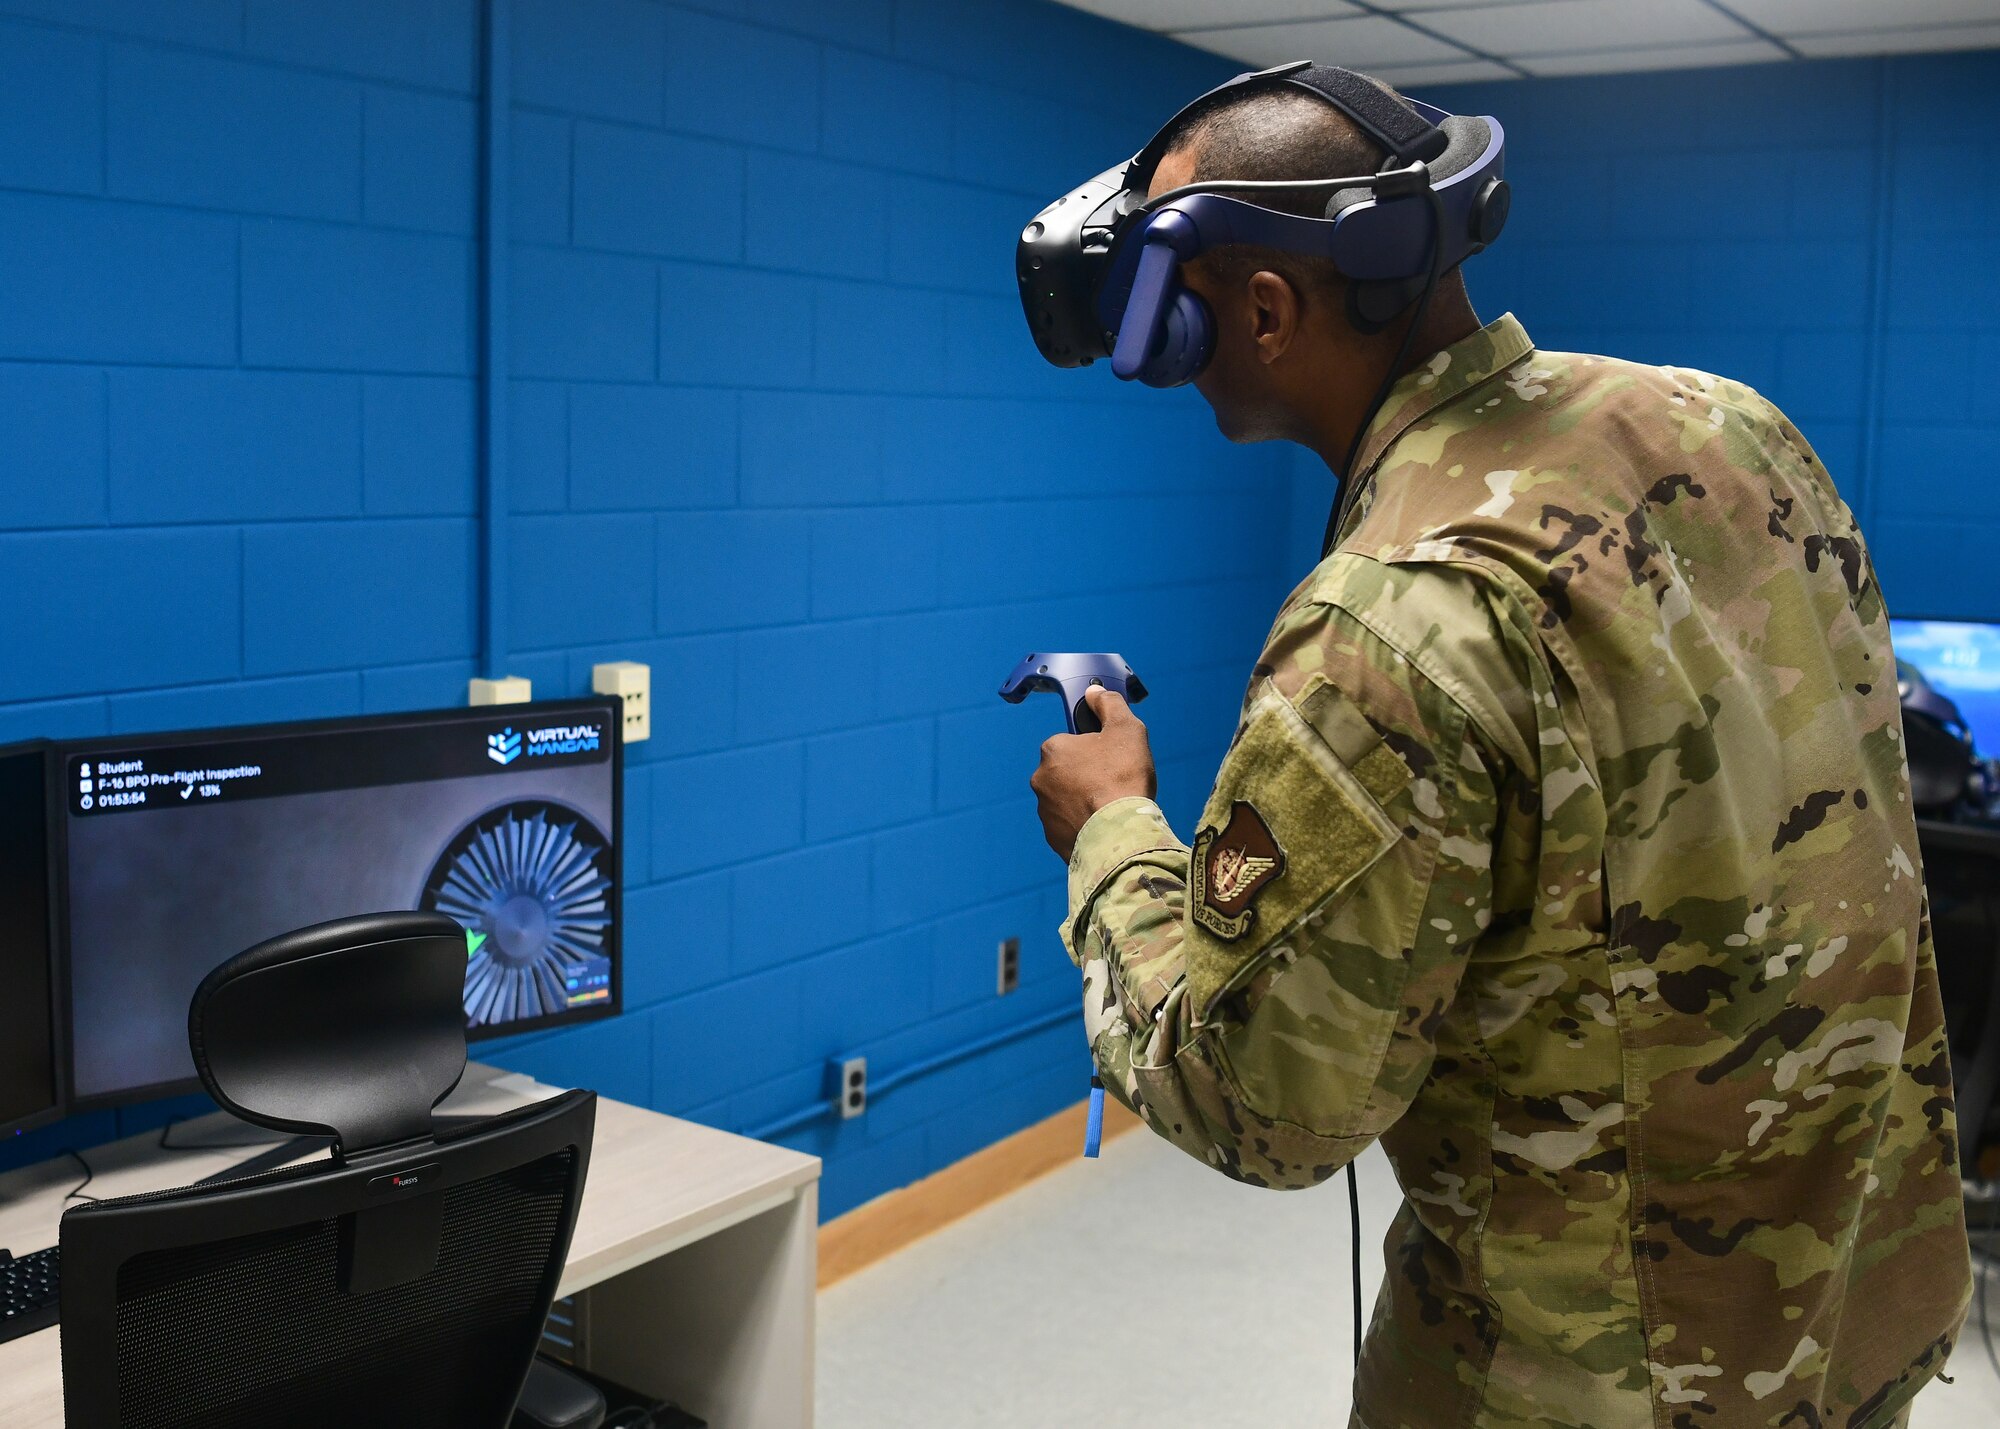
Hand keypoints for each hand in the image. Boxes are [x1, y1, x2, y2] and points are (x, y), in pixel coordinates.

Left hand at [1030, 687, 1156, 860]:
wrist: (1119, 834)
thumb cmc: (1121, 777)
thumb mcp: (1125, 729)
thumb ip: (1109, 704)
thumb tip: (1094, 691)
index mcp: (1053, 749)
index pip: (1073, 742)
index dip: (1096, 749)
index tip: (1112, 760)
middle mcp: (1040, 778)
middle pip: (1067, 771)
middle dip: (1087, 776)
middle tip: (1113, 784)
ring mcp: (1044, 810)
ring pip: (1066, 799)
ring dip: (1084, 801)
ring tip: (1110, 808)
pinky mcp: (1052, 836)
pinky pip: (1068, 824)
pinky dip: (1083, 824)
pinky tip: (1102, 826)